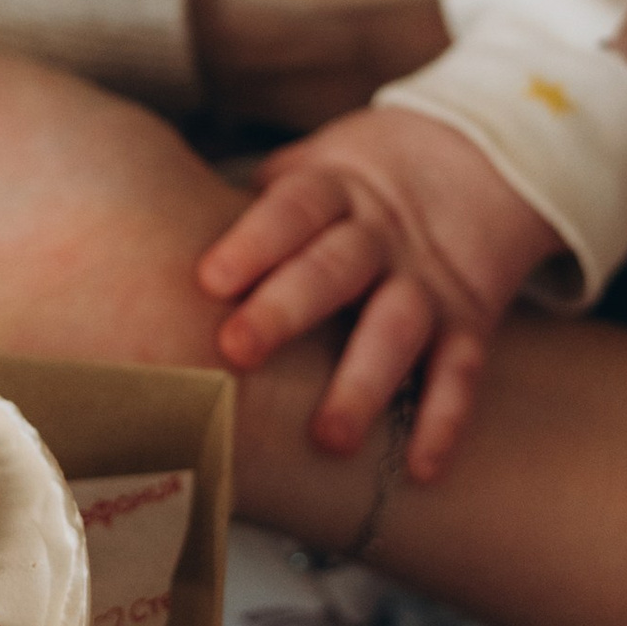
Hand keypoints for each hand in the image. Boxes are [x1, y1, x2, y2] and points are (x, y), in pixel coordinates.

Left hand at [199, 108, 561, 477]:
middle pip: (336, 266)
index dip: (253, 241)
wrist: (479, 155)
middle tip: (238, 350)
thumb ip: (253, 210)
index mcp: (335, 188)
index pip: (294, 208)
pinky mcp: (470, 320)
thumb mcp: (313, 170)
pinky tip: (418, 470)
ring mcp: (428, 279)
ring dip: (364, 381)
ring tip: (329, 437)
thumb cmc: (356, 186)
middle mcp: (382, 234)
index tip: (210, 280)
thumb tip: (147, 243)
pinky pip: (462, 371)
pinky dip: (443, 420)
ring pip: (398, 325)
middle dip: (287, 309)